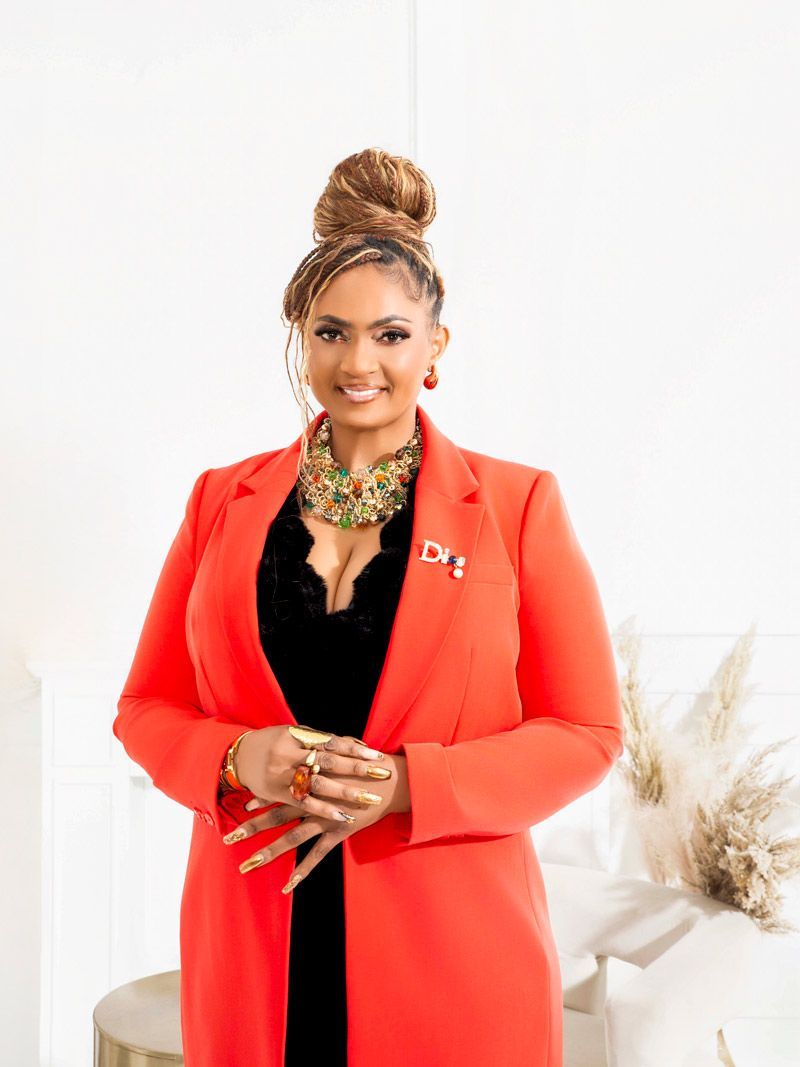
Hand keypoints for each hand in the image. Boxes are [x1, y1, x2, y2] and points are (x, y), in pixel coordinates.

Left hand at [225, 739, 407, 892]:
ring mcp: (326, 818)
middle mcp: (314, 800)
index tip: (239, 808)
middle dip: (251, 828)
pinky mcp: (340, 832)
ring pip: (291, 839)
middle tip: (228, 839)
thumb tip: (305, 751)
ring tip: (247, 865)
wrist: (390, 781)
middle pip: (277, 816)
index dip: (259, 800)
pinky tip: (287, 885)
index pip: (279, 791)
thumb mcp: (341, 752)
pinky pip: (318, 855)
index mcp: (311, 781)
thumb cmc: (365, 765)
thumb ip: (321, 754)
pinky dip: (302, 870)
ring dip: (268, 853)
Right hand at [232, 725, 386, 822]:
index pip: (331, 743)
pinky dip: (324, 810)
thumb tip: (356, 746)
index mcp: (296, 736)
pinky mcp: (277, 793)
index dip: (354, 750)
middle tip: (383, 773)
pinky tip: (343, 815)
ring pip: (320, 784)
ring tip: (370, 798)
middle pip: (329, 762)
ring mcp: (282, 775)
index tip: (376, 756)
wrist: (237, 757)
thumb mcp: (294, 733)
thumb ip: (322, 740)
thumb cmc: (272, 742)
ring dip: (346, 792)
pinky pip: (304, 803)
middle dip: (358, 769)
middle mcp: (289, 755)